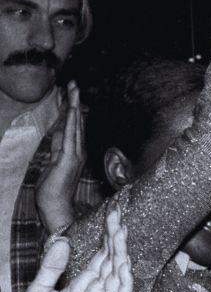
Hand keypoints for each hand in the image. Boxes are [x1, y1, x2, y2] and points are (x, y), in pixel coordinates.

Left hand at [7, 208, 131, 291]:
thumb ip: (51, 268)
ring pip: (117, 279)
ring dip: (121, 256)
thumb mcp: (38, 291)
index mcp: (81, 289)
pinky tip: (124, 266)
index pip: (100, 260)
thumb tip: (63, 242)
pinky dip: (123, 284)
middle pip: (111, 265)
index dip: (107, 240)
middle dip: (116, 242)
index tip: (113, 217)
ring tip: (121, 235)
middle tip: (119, 219)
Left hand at [35, 81, 85, 233]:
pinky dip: (71, 121)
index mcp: (74, 153)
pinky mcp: (68, 158)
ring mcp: (75, 154)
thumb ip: (56, 149)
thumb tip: (57, 135)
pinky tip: (72, 110)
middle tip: (74, 84)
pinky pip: (70, 135)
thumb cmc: (53, 191)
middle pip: (77, 122)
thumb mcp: (52, 164)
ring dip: (74, 106)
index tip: (71, 95)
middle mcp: (78, 151)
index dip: (72, 110)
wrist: (56, 207)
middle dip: (75, 102)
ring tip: (74, 90)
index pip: (73, 127)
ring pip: (75, 124)